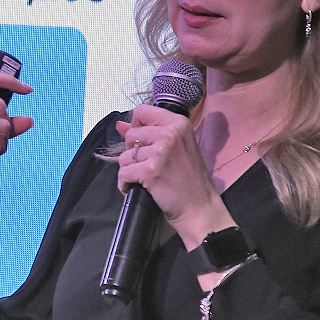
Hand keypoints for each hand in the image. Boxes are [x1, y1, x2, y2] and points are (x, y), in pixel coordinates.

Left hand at [115, 104, 232, 247]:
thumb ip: (148, 132)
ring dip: (130, 170)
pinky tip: (138, 188)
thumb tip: (120, 125)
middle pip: (130, 136)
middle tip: (150, 165)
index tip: (144, 142)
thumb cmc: (189, 179)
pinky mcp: (150, 171)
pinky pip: (122, 174)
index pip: (142, 111)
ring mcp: (160, 152)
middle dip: (133, 153)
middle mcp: (170, 134)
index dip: (137, 127)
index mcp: (178, 123)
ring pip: (124, 156)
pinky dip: (126, 184)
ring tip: (147, 178)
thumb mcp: (176, 147)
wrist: (200, 207)